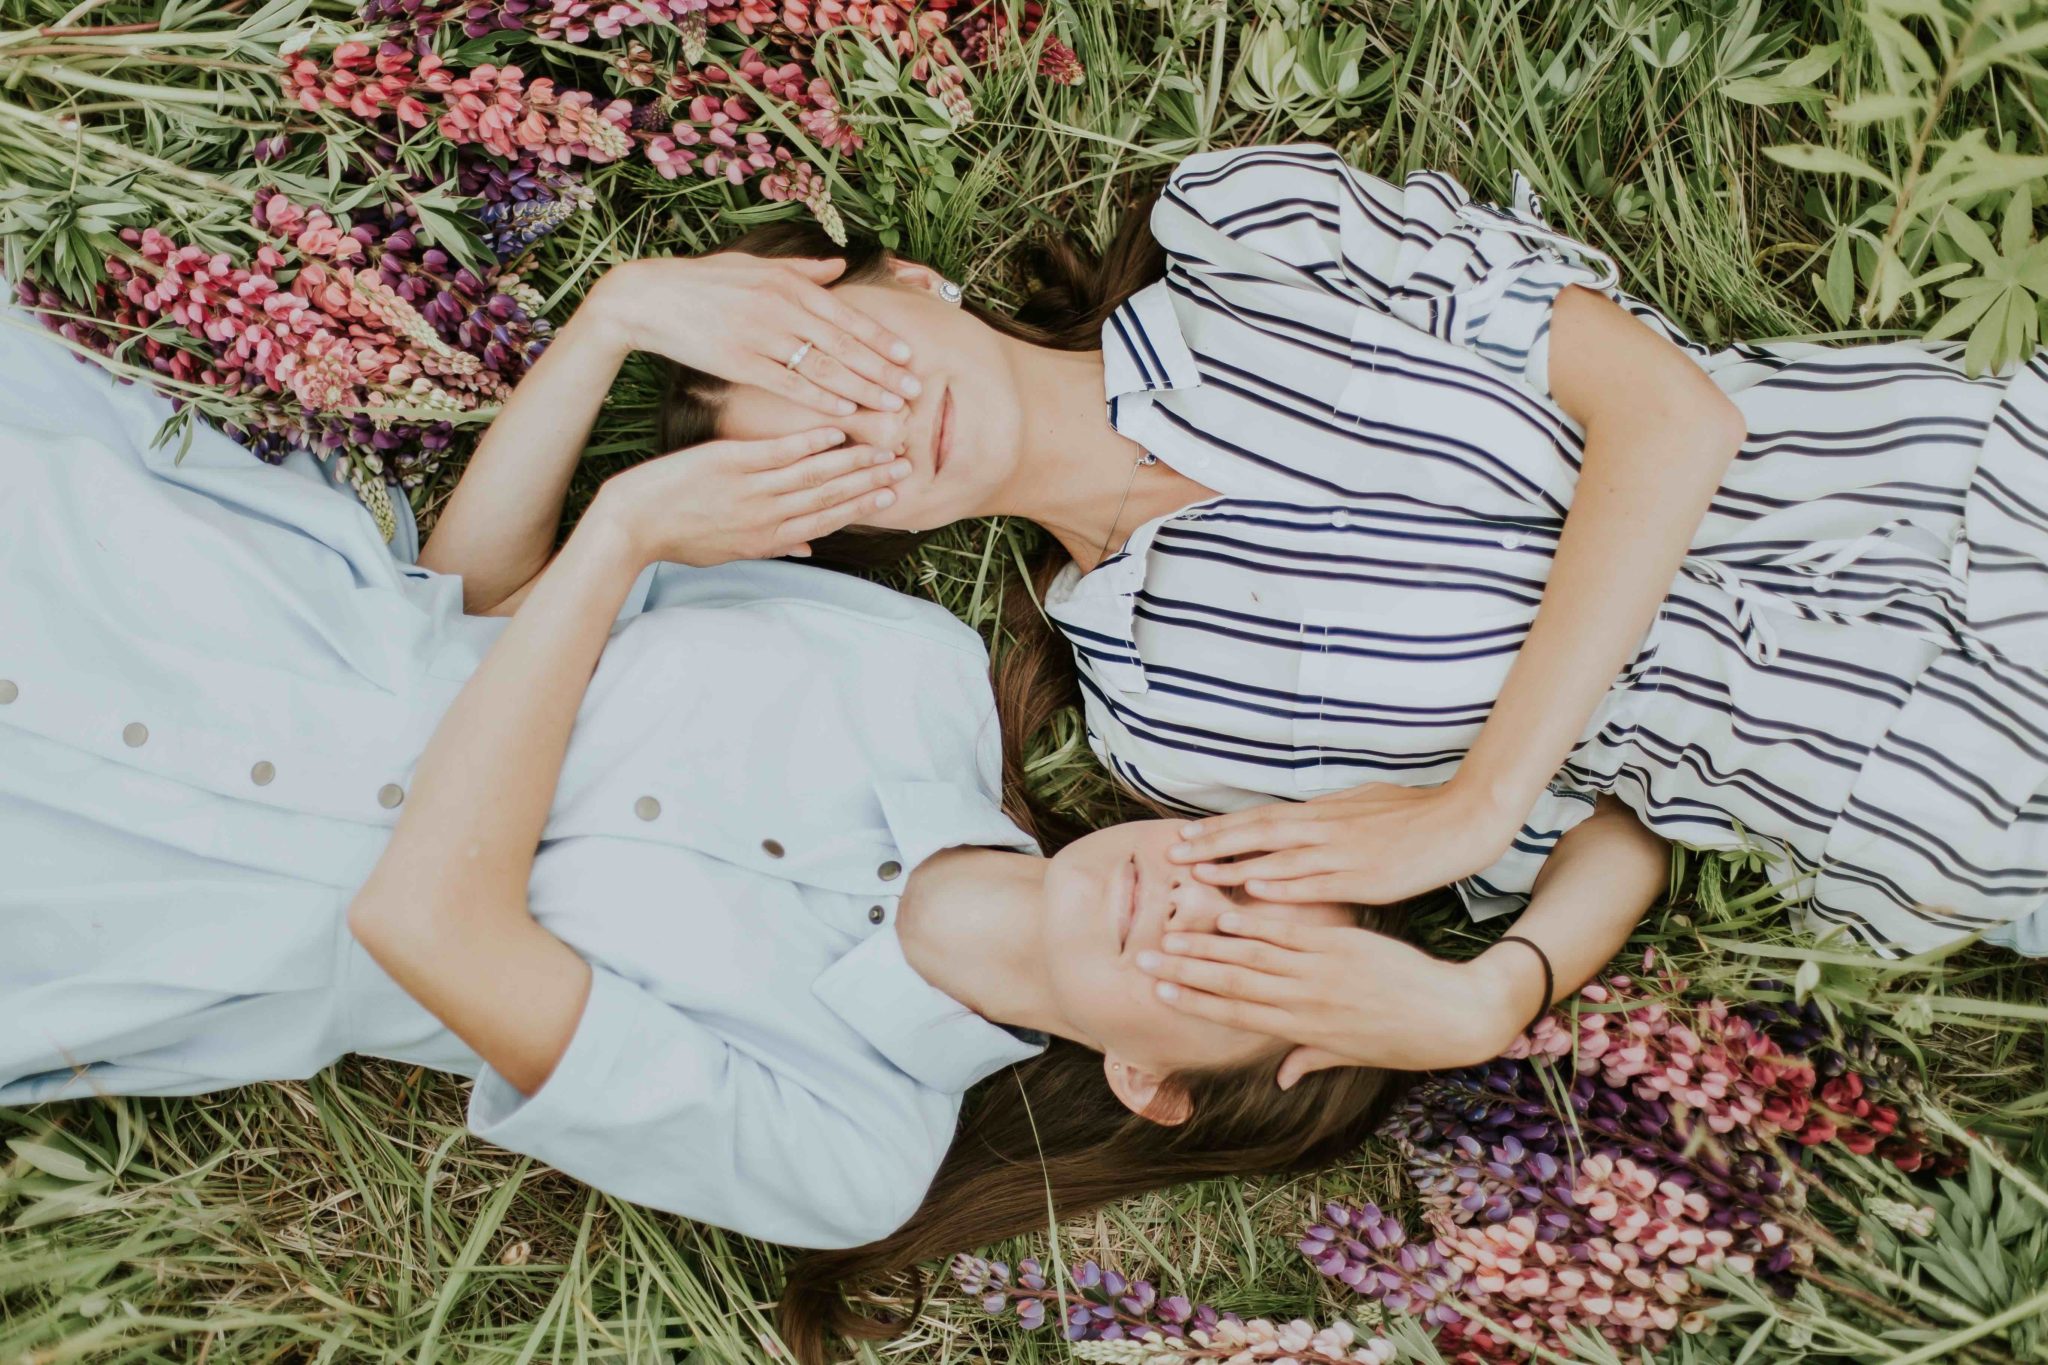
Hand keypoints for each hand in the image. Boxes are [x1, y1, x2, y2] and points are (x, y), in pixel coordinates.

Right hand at [589, 255, 918, 415]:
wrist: (648, 297)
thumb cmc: (704, 282)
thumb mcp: (754, 265)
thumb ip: (801, 270)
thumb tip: (839, 265)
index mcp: (788, 283)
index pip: (845, 315)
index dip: (880, 338)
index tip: (909, 356)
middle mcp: (780, 307)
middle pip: (843, 344)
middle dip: (882, 369)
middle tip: (913, 390)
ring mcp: (760, 336)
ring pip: (822, 367)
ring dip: (861, 389)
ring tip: (891, 407)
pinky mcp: (739, 362)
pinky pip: (788, 384)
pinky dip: (819, 398)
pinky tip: (845, 411)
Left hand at [590, 427, 906, 567]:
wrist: (631, 526)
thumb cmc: (677, 538)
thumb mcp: (727, 553)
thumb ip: (772, 547)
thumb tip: (806, 552)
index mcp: (768, 539)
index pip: (826, 521)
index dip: (863, 506)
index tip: (892, 494)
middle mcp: (767, 517)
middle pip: (830, 498)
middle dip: (871, 482)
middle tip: (905, 467)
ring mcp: (750, 490)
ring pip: (813, 476)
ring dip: (853, 463)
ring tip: (884, 448)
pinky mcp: (730, 464)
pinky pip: (778, 453)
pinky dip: (809, 443)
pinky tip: (835, 432)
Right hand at [1137, 912, 1530, 1078]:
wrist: (1452, 1016)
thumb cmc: (1403, 1040)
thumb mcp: (1353, 1055)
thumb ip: (1310, 1057)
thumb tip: (1280, 1077)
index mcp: (1303, 1028)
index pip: (1236, 1014)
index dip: (1192, 1003)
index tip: (1157, 995)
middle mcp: (1304, 1000)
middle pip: (1231, 984)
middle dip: (1183, 972)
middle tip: (1142, 960)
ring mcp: (1321, 970)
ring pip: (1251, 955)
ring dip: (1205, 944)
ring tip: (1170, 932)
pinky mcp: (1341, 944)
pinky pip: (1288, 931)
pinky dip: (1255, 922)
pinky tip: (1225, 911)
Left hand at [1165, 781, 1518, 904]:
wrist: (1463, 820)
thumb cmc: (1416, 812)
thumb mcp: (1365, 804)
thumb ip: (1330, 815)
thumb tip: (1301, 818)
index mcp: (1325, 812)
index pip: (1261, 817)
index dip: (1222, 827)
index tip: (1185, 834)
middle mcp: (1326, 828)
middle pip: (1258, 833)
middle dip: (1214, 844)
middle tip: (1174, 853)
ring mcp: (1343, 852)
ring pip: (1279, 858)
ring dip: (1236, 866)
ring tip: (1198, 875)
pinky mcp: (1365, 877)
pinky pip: (1317, 882)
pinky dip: (1284, 885)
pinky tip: (1255, 892)